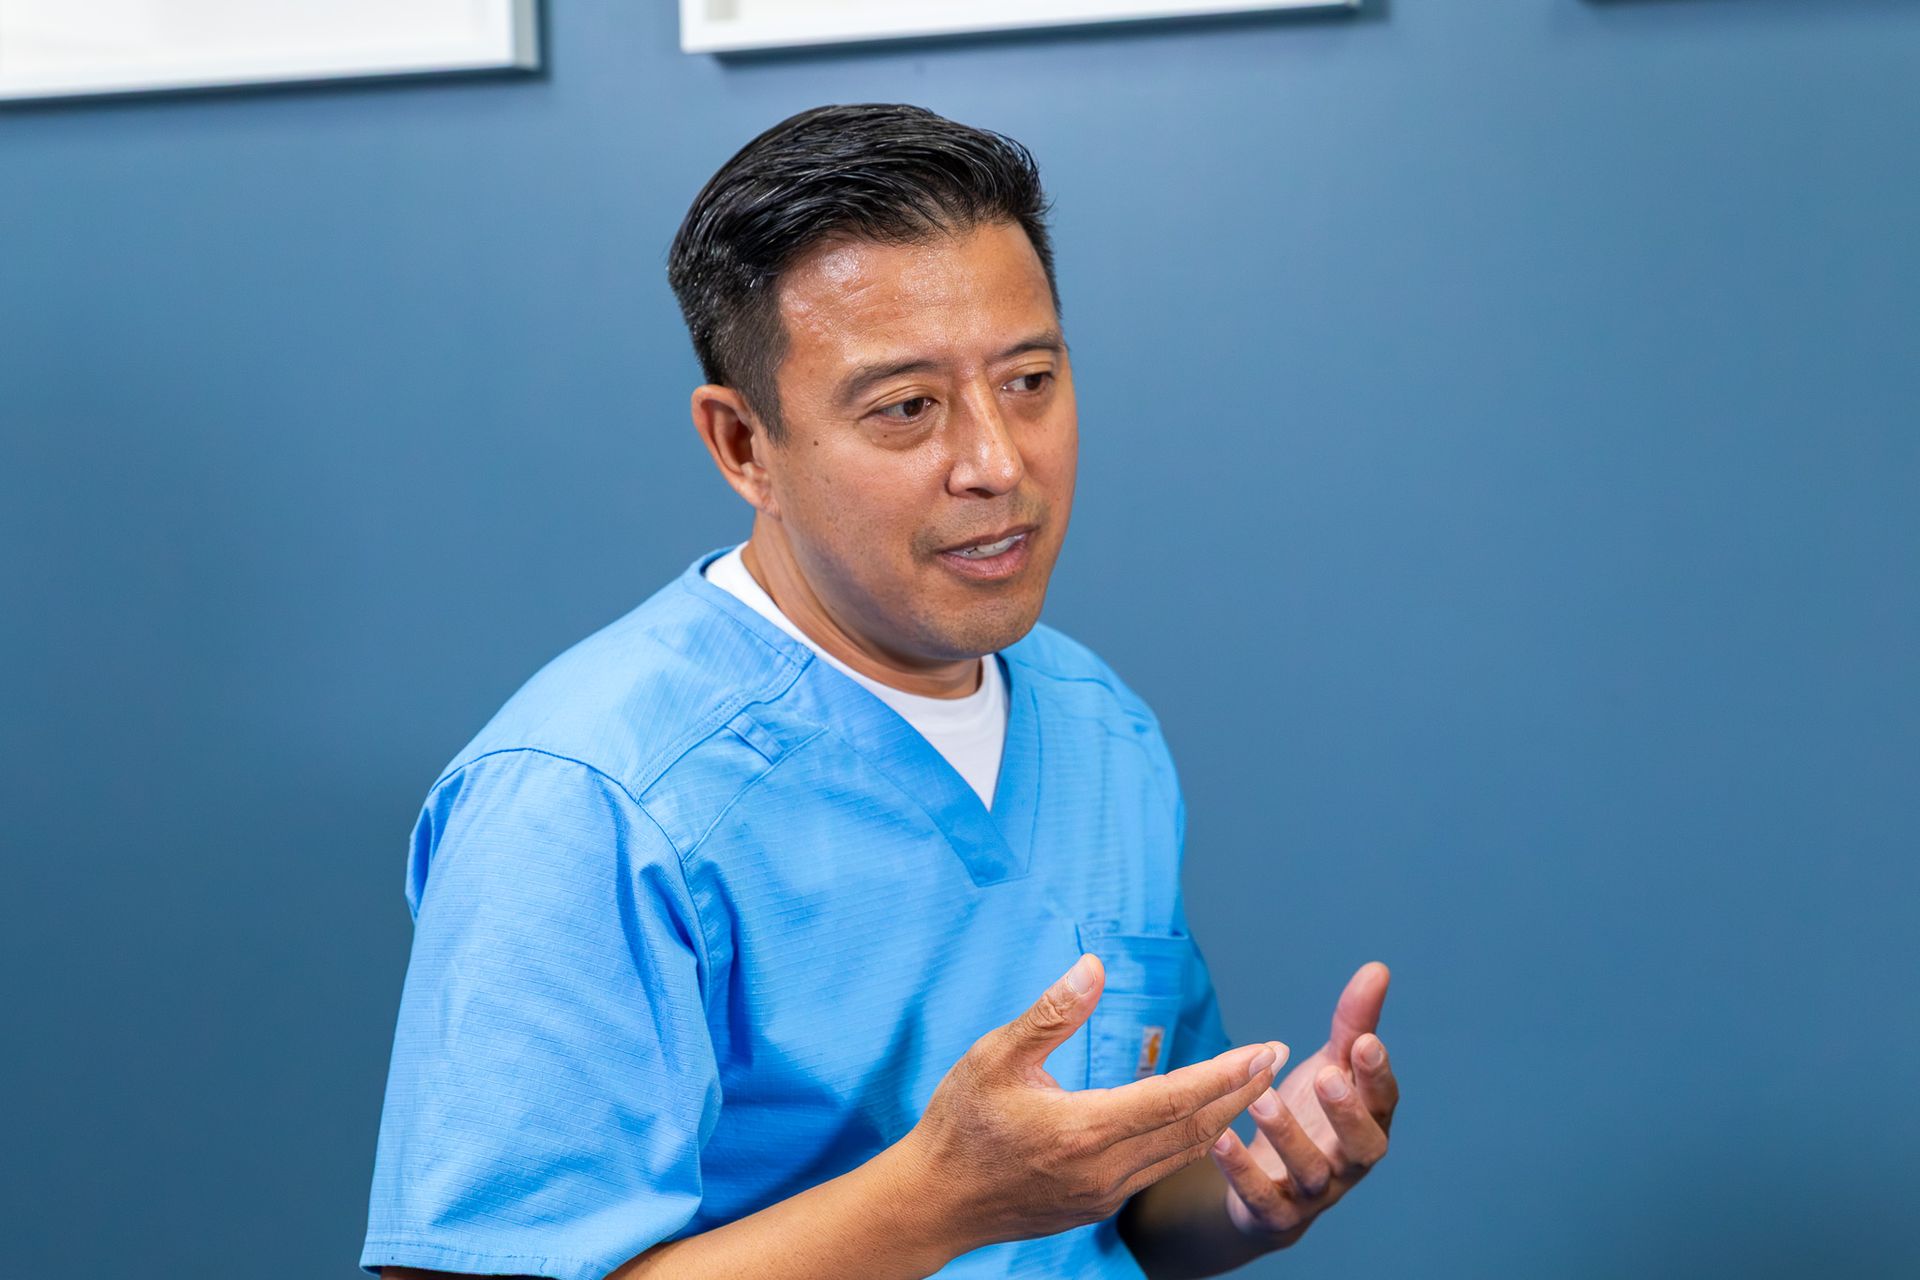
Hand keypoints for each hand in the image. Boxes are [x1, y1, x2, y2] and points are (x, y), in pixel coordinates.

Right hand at [897, 953, 1285, 1255]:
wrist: (932, 1202)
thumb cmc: (959, 1123)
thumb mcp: (994, 1055)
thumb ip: (1051, 1013)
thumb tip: (1095, 967)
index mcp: (1083, 1130)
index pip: (1175, 1099)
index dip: (1225, 1074)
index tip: (1264, 1049)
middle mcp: (1104, 1171)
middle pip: (1193, 1130)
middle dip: (1240, 1092)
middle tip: (1275, 1058)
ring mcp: (1103, 1195)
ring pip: (1180, 1155)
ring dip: (1221, 1118)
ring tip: (1251, 1084)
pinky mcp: (1096, 1206)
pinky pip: (1157, 1170)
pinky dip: (1188, 1141)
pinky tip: (1198, 1119)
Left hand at [1207, 961, 1396, 1248]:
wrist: (1268, 1187)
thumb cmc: (1309, 1118)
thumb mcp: (1329, 1067)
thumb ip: (1352, 1024)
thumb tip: (1377, 969)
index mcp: (1367, 1125)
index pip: (1383, 1103)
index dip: (1378, 1076)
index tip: (1366, 1042)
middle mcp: (1348, 1163)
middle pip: (1363, 1147)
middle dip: (1347, 1112)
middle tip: (1328, 1076)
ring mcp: (1313, 1192)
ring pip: (1310, 1172)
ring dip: (1288, 1135)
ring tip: (1262, 1098)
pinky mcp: (1274, 1213)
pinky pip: (1261, 1197)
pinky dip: (1240, 1170)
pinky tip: (1218, 1137)